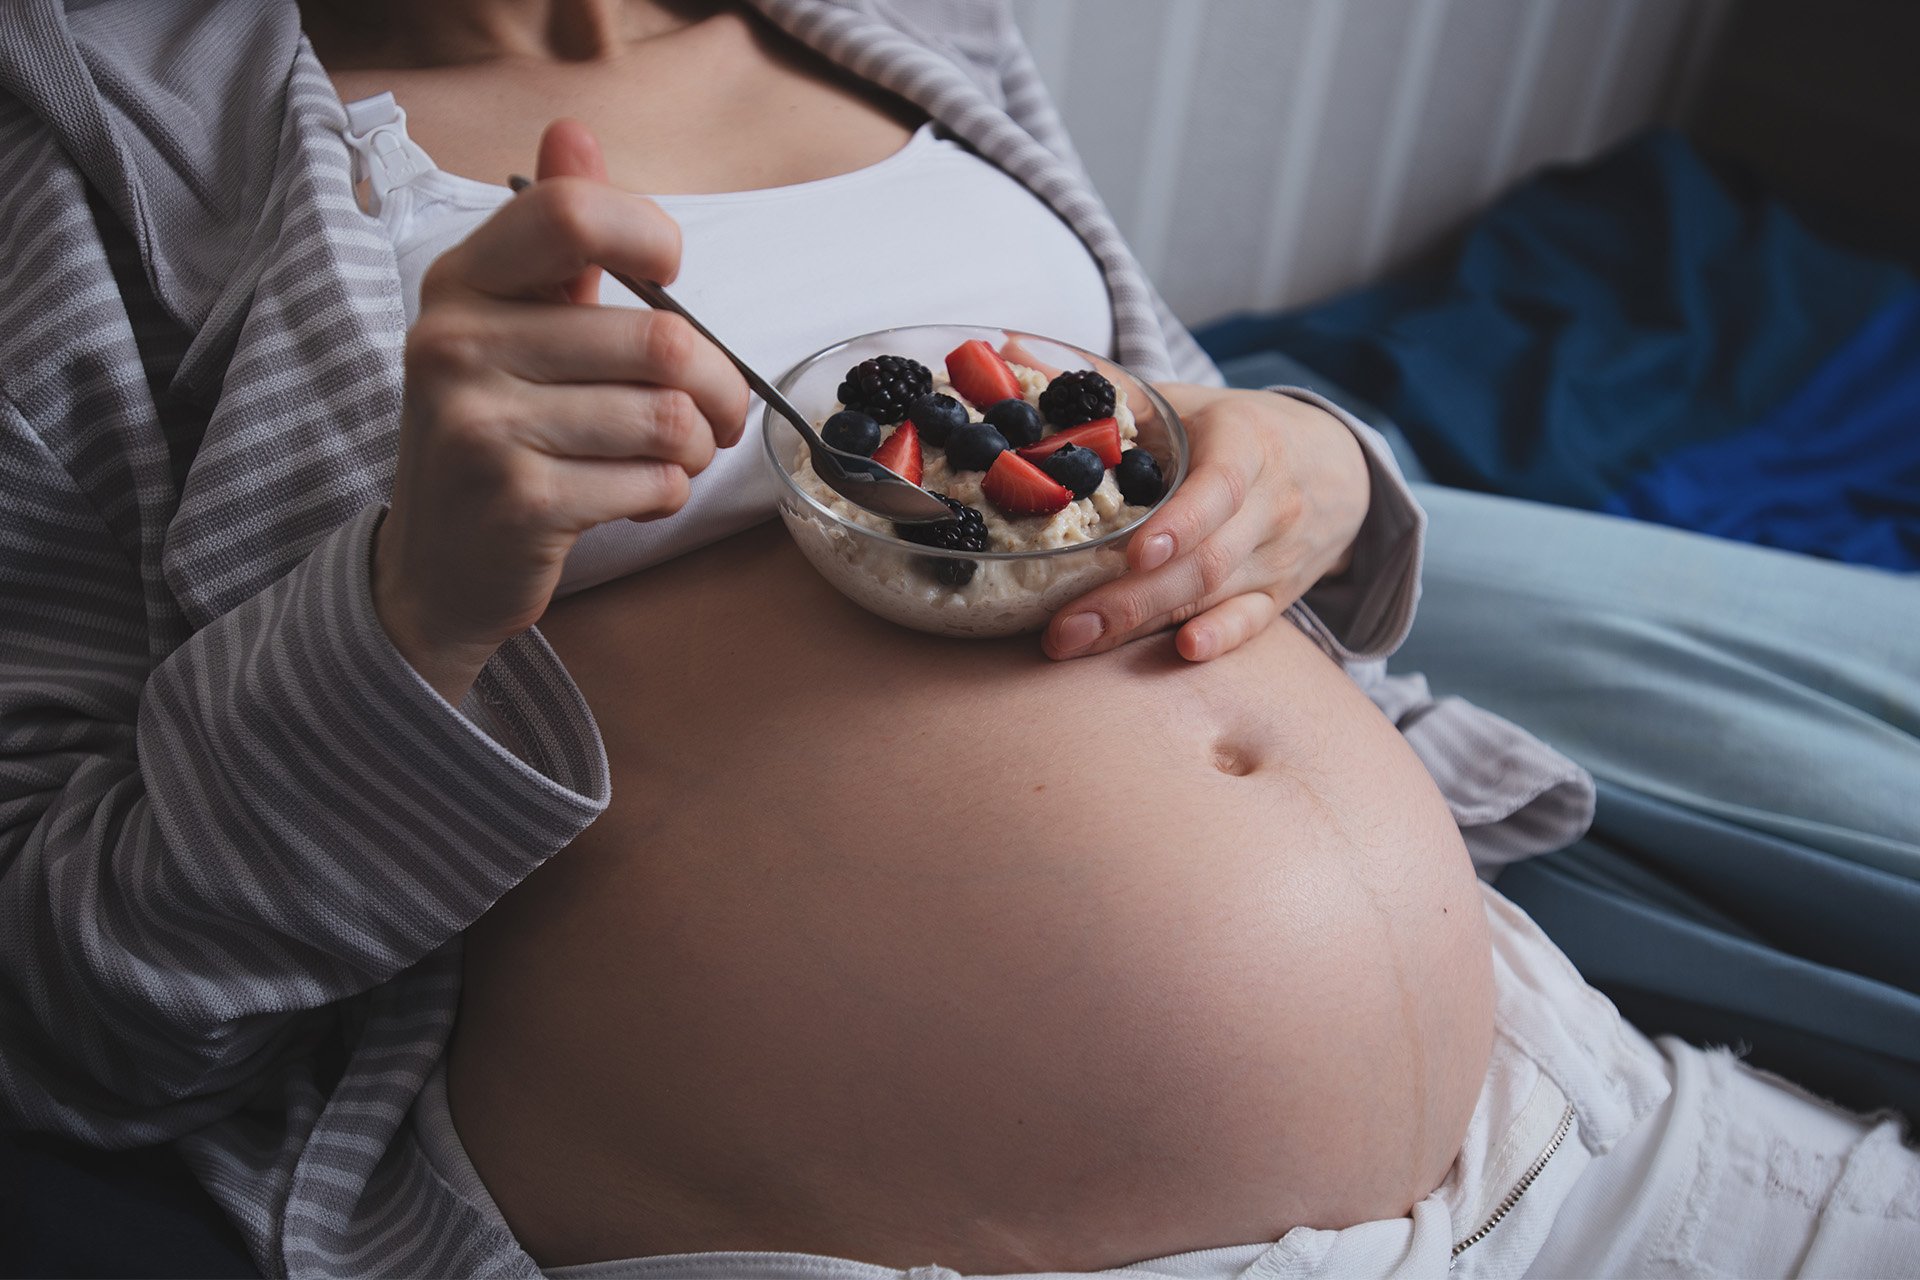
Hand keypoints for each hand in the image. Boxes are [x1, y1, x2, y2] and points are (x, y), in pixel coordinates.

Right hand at [373, 120, 749, 701]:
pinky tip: (636, 498)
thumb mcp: (510, 327)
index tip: (670, 275)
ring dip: (696, 447)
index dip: (650, 237)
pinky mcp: (519, 503)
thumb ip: (553, 240)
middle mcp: (457, 345)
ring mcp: (481, 426)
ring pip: (667, 417)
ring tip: (673, 457)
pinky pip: (653, 482)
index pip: (569, 214)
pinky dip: (668, 494)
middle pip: (660, 338)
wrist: (436, 569)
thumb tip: (573, 132)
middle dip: (719, 387)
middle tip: (718, 413)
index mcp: (461, 285)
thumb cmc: (497, 433)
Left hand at [1043, 384, 1369, 661]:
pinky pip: (1251, 622)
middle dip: (1129, 598)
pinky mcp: (1279, 594)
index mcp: (1247, 444)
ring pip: (1213, 595)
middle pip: (1203, 560)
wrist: (1334, 465)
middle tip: (1063, 627)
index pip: (1221, 488)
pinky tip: (1183, 652)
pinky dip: (1220, 639)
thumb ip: (1104, 385)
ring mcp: (1277, 554)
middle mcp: (1270, 504)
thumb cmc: (1238, 429)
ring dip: (1143, 625)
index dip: (1182, 523)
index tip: (1135, 552)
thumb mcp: (1186, 400)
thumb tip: (1007, 349)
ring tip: (1076, 643)